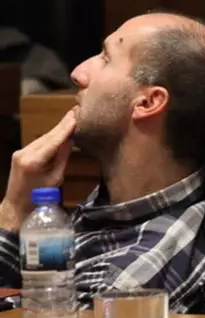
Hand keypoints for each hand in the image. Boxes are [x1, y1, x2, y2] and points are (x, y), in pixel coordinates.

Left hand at [0, 110, 75, 230]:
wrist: (17, 205)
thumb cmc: (40, 197)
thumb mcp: (56, 178)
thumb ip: (62, 158)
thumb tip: (70, 141)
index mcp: (33, 162)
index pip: (53, 141)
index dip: (65, 129)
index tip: (75, 117)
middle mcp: (24, 154)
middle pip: (47, 136)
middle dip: (61, 126)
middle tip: (74, 112)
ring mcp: (20, 153)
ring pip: (42, 138)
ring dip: (56, 130)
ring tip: (70, 119)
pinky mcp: (19, 154)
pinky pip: (38, 143)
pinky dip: (50, 137)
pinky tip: (59, 132)